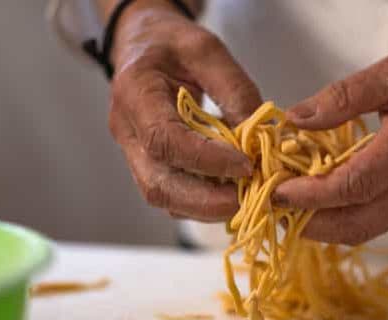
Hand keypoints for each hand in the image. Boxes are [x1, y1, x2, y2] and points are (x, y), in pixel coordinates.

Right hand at [108, 3, 260, 221]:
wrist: (143, 45)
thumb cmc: (173, 44)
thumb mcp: (207, 49)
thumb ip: (234, 89)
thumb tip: (261, 135)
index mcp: (134, 93)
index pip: (165, 140)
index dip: (207, 160)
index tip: (246, 165)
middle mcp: (127, 131)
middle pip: (159, 184)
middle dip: (207, 201)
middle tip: (250, 198)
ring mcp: (134, 153)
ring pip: (164, 197)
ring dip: (207, 207)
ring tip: (246, 198)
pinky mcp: (149, 166)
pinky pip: (173, 196)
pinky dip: (204, 202)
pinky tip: (232, 192)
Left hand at [275, 54, 387, 244]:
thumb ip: (345, 95)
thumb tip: (295, 119)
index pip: (357, 184)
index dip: (314, 196)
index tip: (278, 192)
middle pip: (359, 223)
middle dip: (311, 225)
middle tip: (273, 210)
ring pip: (366, 230)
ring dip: (324, 226)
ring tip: (290, 208)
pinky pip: (377, 221)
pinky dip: (345, 217)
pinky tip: (323, 201)